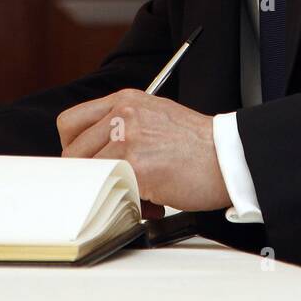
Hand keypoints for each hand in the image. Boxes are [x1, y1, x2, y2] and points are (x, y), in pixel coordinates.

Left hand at [57, 89, 229, 212]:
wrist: (229, 155)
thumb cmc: (197, 144)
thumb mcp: (155, 116)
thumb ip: (123, 126)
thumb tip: (94, 153)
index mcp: (125, 100)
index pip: (71, 122)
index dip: (74, 148)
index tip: (86, 163)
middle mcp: (122, 113)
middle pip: (72, 151)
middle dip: (90, 174)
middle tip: (114, 183)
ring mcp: (127, 137)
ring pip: (89, 172)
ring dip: (109, 188)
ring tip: (139, 193)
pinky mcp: (136, 163)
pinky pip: (110, 187)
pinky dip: (127, 201)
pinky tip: (152, 200)